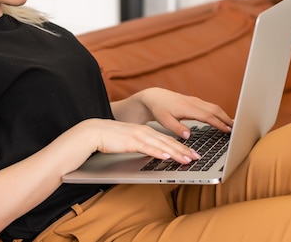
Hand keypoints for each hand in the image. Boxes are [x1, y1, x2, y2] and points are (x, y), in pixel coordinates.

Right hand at [82, 118, 200, 164]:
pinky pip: (147, 147)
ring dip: (176, 152)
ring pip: (161, 144)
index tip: (192, 153)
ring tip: (187, 159)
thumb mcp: (130, 141)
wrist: (93, 132)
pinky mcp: (130, 141)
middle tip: (197, 157)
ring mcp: (138, 136)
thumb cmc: (110, 138)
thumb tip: (154, 153)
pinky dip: (158, 152)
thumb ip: (142, 145)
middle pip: (168, 141)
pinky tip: (167, 156)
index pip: (167, 139)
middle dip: (184, 150)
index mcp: (145, 131)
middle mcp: (144, 132)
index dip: (181, 146)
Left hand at [118, 87, 232, 139]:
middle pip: (215, 110)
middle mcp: (193, 102)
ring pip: (213, 107)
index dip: (219, 124)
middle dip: (226, 119)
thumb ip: (176, 128)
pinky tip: (221, 118)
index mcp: (187, 108)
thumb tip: (188, 136)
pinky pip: (210, 106)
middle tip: (236, 129)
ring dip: (224, 115)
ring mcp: (195, 100)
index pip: (208, 116)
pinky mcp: (194, 101)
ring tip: (232, 125)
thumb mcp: (165, 121)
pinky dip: (218, 112)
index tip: (228, 131)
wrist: (155, 97)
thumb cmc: (159, 109)